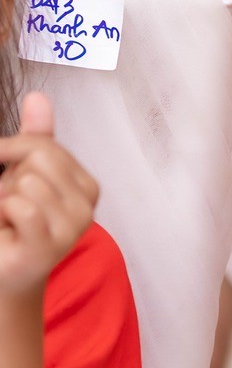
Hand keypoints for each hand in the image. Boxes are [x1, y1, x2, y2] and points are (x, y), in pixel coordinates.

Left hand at [0, 93, 99, 295]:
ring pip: (27, 183)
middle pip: (39, 159)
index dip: (11, 151)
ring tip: (8, 222)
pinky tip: (8, 233)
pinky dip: (4, 215)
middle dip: (10, 179)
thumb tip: (38, 95)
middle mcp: (87, 204)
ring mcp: (72, 227)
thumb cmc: (12, 225)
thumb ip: (35, 139)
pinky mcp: (50, 247)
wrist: (3, 272)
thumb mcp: (21, 177)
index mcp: (85, 184)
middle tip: (10, 207)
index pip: (44, 146)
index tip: (2, 165)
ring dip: (3, 202)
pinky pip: (22, 207)